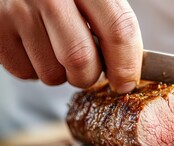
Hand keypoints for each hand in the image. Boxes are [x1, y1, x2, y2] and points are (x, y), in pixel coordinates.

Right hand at [0, 0, 142, 92]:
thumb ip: (112, 25)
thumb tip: (128, 72)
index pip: (118, 30)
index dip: (126, 64)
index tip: (125, 83)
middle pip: (82, 60)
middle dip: (89, 77)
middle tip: (87, 70)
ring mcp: (19, 10)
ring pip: (53, 74)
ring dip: (61, 75)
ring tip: (55, 50)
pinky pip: (25, 73)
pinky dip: (35, 70)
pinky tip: (34, 47)